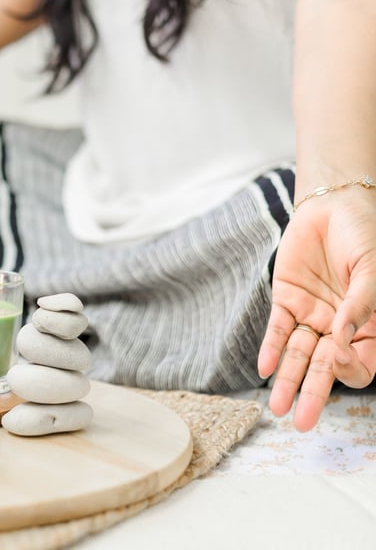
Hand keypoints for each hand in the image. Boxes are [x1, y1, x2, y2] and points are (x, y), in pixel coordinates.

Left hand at [257, 190, 375, 430]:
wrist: (334, 206)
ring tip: (276, 408)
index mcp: (369, 326)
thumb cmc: (365, 237)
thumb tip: (342, 341)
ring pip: (297, 355)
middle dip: (312, 395)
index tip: (341, 357)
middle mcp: (339, 327)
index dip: (350, 369)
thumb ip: (361, 307)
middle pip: (324, 369)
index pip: (360, 364)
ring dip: (286, 380)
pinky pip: (277, 329)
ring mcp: (312, 315)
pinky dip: (270, 348)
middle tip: (300, 424)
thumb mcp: (373, 271)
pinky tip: (263, 368)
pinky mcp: (287, 300)